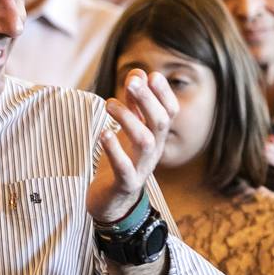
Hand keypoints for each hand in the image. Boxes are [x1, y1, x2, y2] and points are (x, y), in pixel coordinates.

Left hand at [88, 67, 177, 223]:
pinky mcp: (125, 183)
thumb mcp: (129, 130)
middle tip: (131, 82)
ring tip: (110, 104)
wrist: (112, 202)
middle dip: (147, 100)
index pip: (169, 112)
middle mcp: (154, 151)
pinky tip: (104, 134)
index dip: (163, 94)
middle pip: (159, 123)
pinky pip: (125, 168)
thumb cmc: (122, 161)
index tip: (151, 75)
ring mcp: (141, 167)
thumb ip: (134, 104)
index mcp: (156, 136)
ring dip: (129, 120)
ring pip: (145, 142)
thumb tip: (139, 73)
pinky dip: (115, 150)